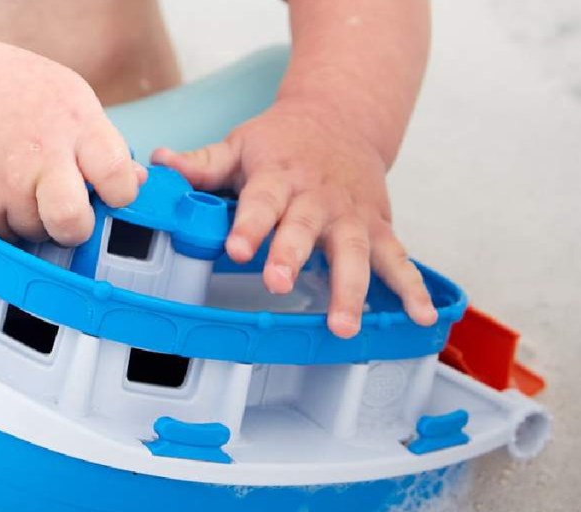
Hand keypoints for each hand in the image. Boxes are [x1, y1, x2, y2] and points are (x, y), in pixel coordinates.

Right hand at [0, 38, 145, 244]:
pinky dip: (10, 222)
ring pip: (37, 234)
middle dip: (76, 229)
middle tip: (71, 214)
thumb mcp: (75, 102)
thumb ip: (107, 146)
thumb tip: (138, 183)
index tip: (111, 191)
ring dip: (39, 222)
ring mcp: (5, 183)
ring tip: (28, 186)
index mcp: (77, 127)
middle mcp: (40, 156)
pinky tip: (6, 190)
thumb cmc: (24, 95)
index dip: (120, 194)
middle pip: (71, 223)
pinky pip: (7, 235)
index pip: (116, 177)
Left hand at [152, 102, 436, 337]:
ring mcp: (352, 215)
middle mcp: (318, 197)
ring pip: (355, 251)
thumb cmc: (282, 140)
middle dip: (293, 255)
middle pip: (306, 228)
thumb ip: (202, 164)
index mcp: (279, 176)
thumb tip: (156, 165)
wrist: (343, 115)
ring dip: (352, 289)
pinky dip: (414, 288)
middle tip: (279, 283)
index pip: (262, 201)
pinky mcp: (379, 227)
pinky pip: (399, 259)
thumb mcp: (240, 144)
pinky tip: (424, 318)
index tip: (236, 248)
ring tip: (345, 326)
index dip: (249, 224)